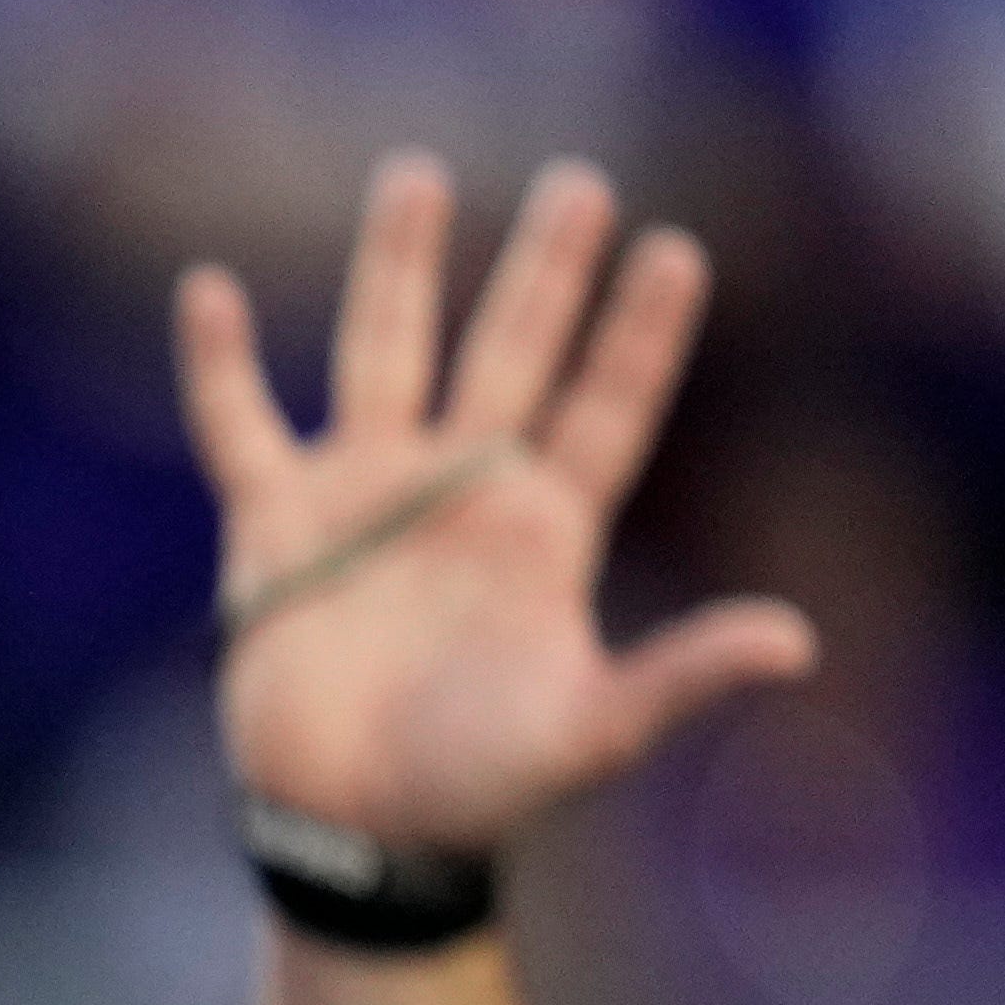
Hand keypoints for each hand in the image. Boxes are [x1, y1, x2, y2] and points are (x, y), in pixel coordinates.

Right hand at [178, 153, 813, 856]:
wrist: (354, 830)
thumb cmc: (478, 787)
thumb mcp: (592, 731)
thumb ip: (682, 676)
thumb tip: (799, 641)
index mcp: (544, 529)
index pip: (606, 408)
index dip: (640, 335)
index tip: (677, 250)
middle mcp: (460, 492)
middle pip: (511, 354)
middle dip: (546, 271)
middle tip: (583, 180)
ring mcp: (365, 498)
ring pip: (386, 354)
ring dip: (402, 269)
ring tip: (420, 174)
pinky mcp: (275, 528)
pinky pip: (238, 427)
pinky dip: (217, 365)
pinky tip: (205, 289)